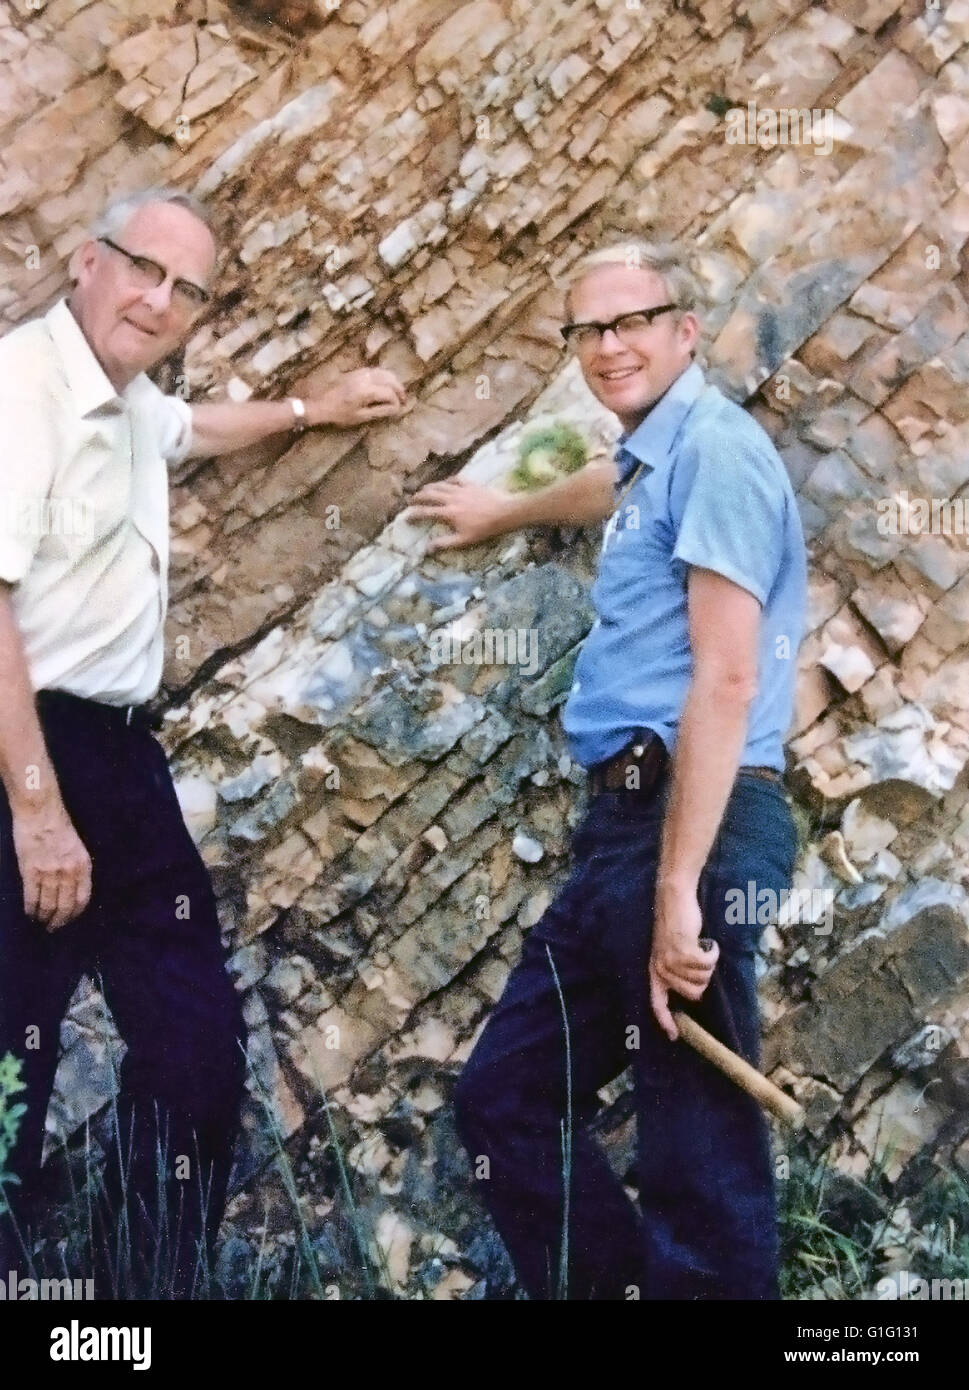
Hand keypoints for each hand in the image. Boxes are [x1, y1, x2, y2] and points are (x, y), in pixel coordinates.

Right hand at [12, 800, 92, 930]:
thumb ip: (75, 868)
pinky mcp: (31, 871)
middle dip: (59, 921)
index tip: (69, 920)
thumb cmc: (59, 827)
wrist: (40, 812)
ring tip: (40, 921)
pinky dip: (30, 909)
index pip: (83, 899)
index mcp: (83, 866)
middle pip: (65, 906)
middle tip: (53, 928)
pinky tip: (29, 913)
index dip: (75, 914)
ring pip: (48, 905)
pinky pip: (31, 897)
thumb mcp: (77, 848)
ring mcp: (49, 873)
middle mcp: (69, 872)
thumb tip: (70, 889)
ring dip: (43, 917)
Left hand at [306, 369, 407, 426]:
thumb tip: (395, 409)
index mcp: (367, 391)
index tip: (399, 409)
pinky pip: (374, 370)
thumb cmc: (338, 414)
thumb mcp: (359, 417)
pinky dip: (383, 375)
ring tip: (397, 390)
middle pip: (389, 379)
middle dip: (398, 389)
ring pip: (383, 372)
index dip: (397, 402)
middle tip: (403, 399)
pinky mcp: (355, 372)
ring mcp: (360, 373)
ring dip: (392, 380)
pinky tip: (384, 383)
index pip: (389, 393)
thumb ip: (379, 412)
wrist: (318, 404)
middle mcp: (365, 378)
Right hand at [405, 478, 512, 550]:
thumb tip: (427, 548)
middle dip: (418, 497)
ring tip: (423, 489)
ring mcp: (461, 489)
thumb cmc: (484, 529)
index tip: (406, 516)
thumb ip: (444, 543)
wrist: (504, 512)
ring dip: (430, 487)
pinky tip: (446, 482)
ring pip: (441, 485)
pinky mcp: (471, 484)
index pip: (426, 512)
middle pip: (430, 495)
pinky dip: (448, 480)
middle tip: (411, 500)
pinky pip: (456, 479)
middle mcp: (451, 498)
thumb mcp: (464, 540)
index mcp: (448, 513)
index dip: (414, 514)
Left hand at [649, 879, 718, 1040]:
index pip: (657, 1004)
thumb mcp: (669, 951)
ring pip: (703, 978)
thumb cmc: (676, 924)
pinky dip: (713, 953)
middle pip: (693, 994)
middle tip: (700, 959)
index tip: (675, 1036)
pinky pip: (708, 964)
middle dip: (703, 978)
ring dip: (708, 963)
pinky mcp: (683, 950)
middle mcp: (661, 969)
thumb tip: (694, 992)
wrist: (674, 898)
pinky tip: (708, 943)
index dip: (666, 1021)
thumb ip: (675, 970)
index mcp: (655, 971)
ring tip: (701, 947)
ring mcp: (671, 960)